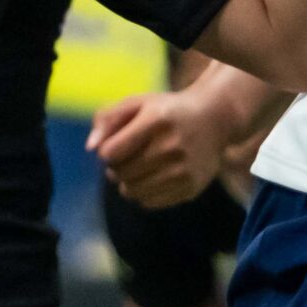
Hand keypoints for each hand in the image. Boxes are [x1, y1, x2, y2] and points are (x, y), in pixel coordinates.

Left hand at [89, 66, 292, 208]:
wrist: (215, 120)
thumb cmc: (168, 111)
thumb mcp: (138, 103)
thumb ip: (107, 118)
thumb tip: (90, 148)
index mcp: (157, 119)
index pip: (110, 152)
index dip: (107, 151)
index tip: (117, 145)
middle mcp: (172, 146)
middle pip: (120, 173)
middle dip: (116, 168)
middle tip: (126, 158)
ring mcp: (184, 169)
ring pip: (133, 192)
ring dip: (127, 183)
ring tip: (137, 169)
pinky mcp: (191, 187)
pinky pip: (150, 203)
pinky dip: (144, 194)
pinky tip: (153, 178)